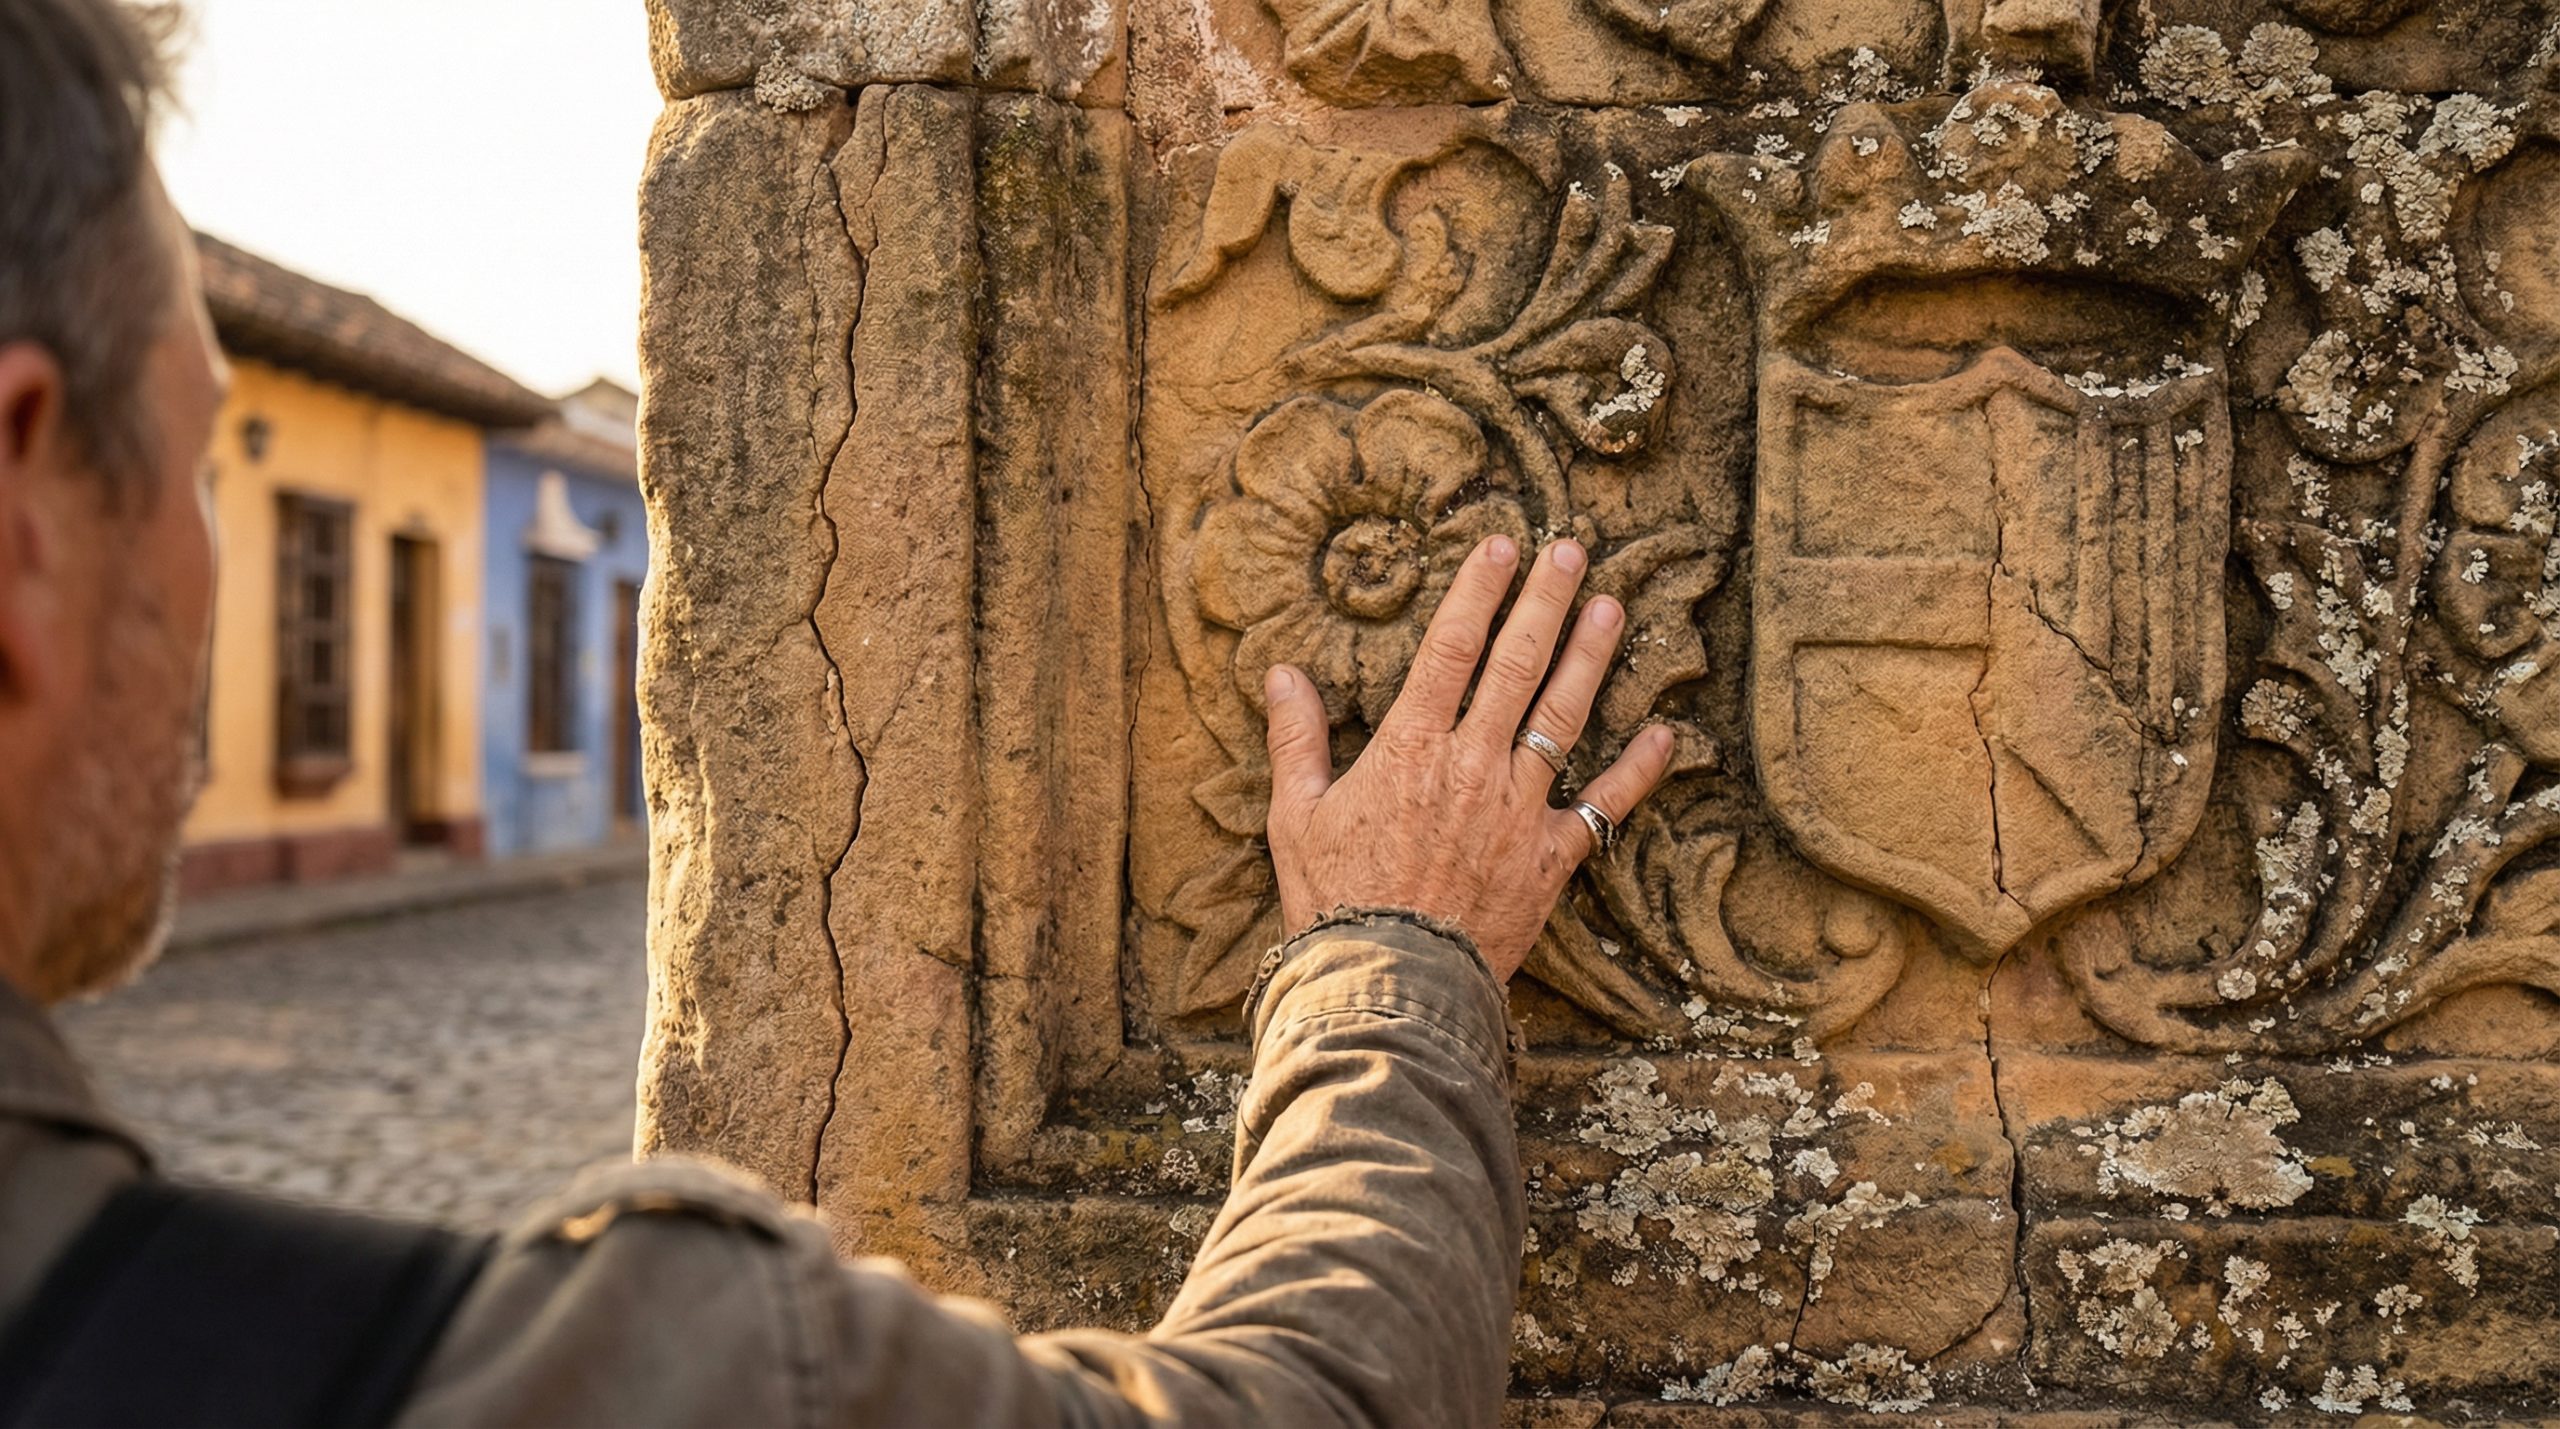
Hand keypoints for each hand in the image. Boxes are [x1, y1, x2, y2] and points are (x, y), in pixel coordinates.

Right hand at [1261, 534, 1676, 981]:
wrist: (1389, 981)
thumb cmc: (1335, 900)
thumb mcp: (1297, 816)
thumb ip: (1297, 739)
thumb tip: (1282, 674)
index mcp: (1410, 747)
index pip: (1451, 648)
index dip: (1478, 590)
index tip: (1500, 545)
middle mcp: (1473, 764)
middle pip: (1517, 664)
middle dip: (1547, 600)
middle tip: (1573, 550)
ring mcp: (1519, 809)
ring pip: (1564, 716)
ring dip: (1591, 657)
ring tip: (1613, 608)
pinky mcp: (1551, 858)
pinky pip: (1606, 806)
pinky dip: (1639, 769)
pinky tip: (1667, 733)